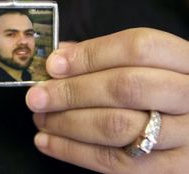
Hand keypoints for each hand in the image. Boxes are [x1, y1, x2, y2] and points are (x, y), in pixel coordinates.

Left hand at [26, 28, 188, 172]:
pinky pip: (116, 163)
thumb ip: (106, 56)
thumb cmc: (161, 86)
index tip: (53, 65)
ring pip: (117, 127)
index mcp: (185, 60)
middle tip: (37, 96)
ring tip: (40, 118)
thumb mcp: (149, 64)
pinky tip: (46, 141)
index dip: (90, 55)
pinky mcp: (173, 169)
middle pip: (124, 87)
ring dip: (67, 123)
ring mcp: (187, 135)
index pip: (136, 47)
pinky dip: (72, 152)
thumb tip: (60, 56)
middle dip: (72, 91)